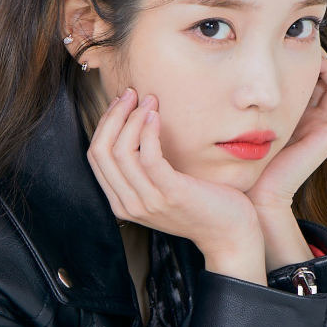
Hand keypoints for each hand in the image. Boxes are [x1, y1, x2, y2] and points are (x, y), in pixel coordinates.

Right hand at [86, 87, 262, 256]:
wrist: (229, 232)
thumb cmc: (200, 204)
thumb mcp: (162, 188)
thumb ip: (143, 169)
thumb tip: (133, 125)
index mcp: (121, 202)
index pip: (96, 156)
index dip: (105, 124)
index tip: (122, 102)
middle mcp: (129, 204)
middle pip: (101, 151)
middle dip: (113, 116)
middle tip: (131, 94)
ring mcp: (149, 202)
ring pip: (121, 151)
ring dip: (132, 118)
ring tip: (149, 101)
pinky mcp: (171, 194)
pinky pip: (148, 156)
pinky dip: (148, 131)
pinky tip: (157, 116)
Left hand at [246, 54, 326, 215]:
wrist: (257, 188)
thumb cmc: (251, 156)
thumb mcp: (256, 114)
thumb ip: (261, 96)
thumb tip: (256, 65)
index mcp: (301, 115)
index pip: (315, 80)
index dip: (310, 60)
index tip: (294, 45)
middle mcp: (316, 121)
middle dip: (322, 61)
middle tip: (310, 46)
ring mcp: (326, 129)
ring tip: (321, 56)